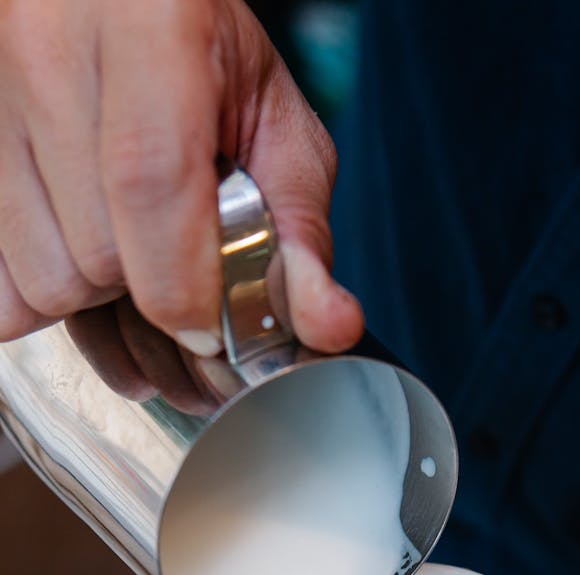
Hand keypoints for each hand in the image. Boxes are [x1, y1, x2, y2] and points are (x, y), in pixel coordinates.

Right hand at [0, 0, 362, 402]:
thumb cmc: (204, 49)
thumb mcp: (277, 126)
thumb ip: (302, 232)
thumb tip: (327, 325)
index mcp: (149, 26)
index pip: (149, 183)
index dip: (183, 284)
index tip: (210, 328)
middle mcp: (49, 52)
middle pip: (92, 255)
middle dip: (147, 289)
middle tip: (179, 256)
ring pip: (40, 278)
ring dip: (94, 294)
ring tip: (130, 246)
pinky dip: (43, 296)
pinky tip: (81, 261)